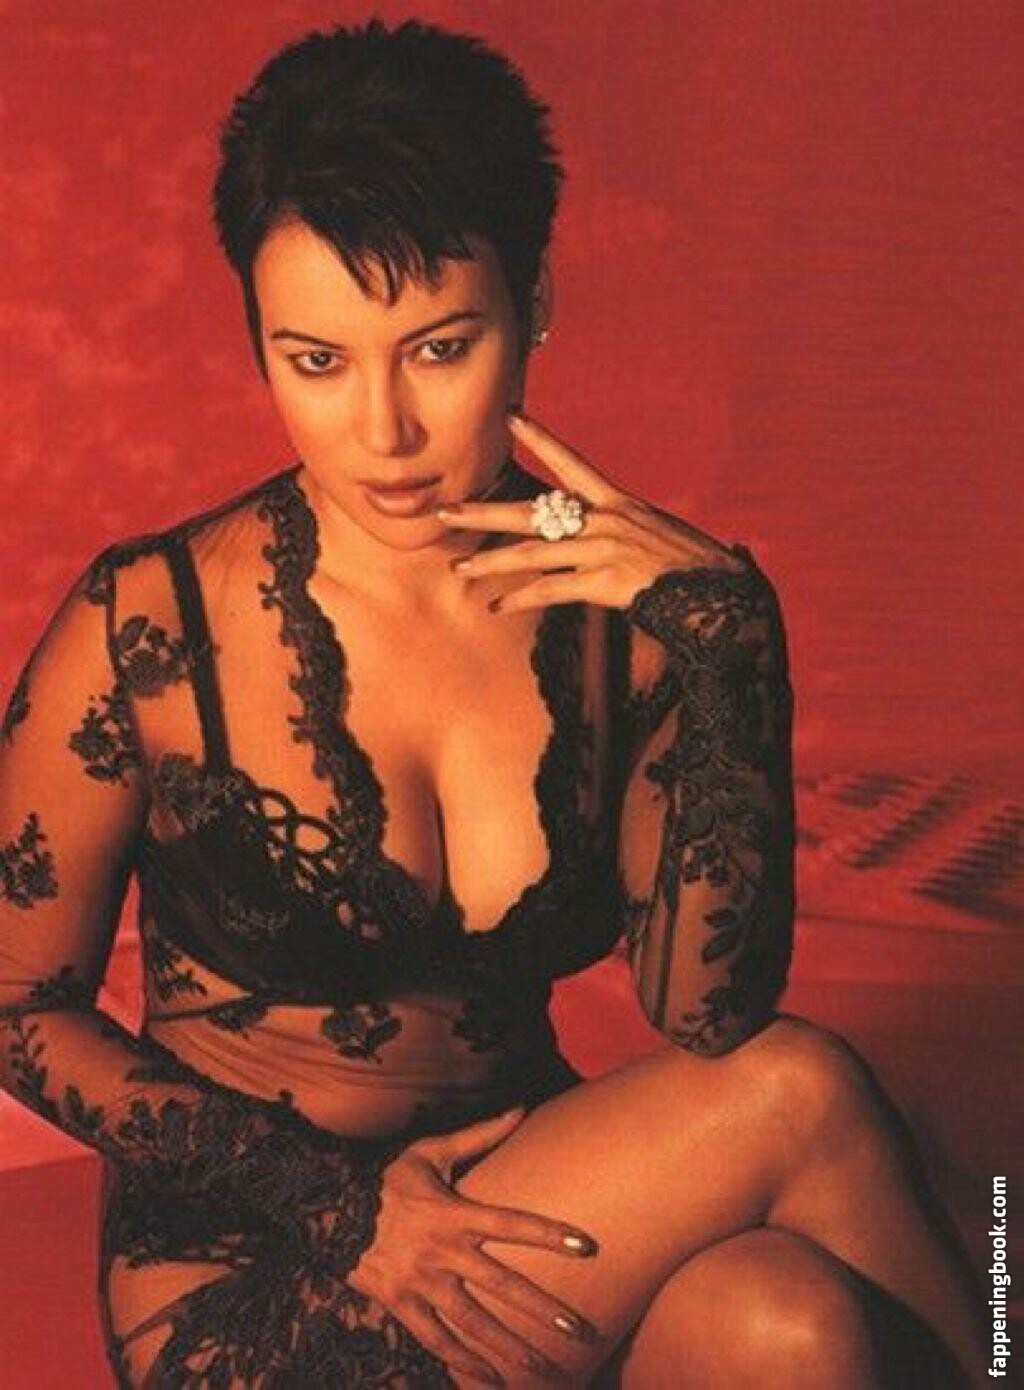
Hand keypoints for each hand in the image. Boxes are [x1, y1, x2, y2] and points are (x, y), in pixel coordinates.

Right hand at [347, 1106, 602, 1385]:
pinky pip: (436, 1340)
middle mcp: (444, 1252)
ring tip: (546, 1369)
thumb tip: (521, 1107)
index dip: (550, 1234)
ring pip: (474, 1323)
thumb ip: (479, 1135)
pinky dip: (462, 1363)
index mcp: (455, 1213)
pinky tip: (490, 1380)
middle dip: (544, 1311)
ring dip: (511, 1348)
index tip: (587, 1247)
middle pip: (503, 1286)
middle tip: (581, 1331)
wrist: (330, 1209)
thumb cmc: (389, 1179)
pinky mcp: (402, 1304)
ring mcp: (423, 1282)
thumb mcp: (431, 1151)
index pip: (513, 1224)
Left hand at [436, 409, 748, 614]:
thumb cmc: (694, 570)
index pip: (572, 462)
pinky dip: (521, 599)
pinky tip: (496, 607)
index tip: (511, 417)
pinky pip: (551, 591)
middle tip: (445, 511)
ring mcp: (602, 551)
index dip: (540, 438)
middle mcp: (605, 521)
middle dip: (484, 512)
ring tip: (458, 570)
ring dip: (490, 563)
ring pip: (531, 555)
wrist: (721, 596)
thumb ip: (627, 532)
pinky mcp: (604, 583)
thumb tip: (608, 539)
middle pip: (532, 511)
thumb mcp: (659, 535)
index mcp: (618, 503)